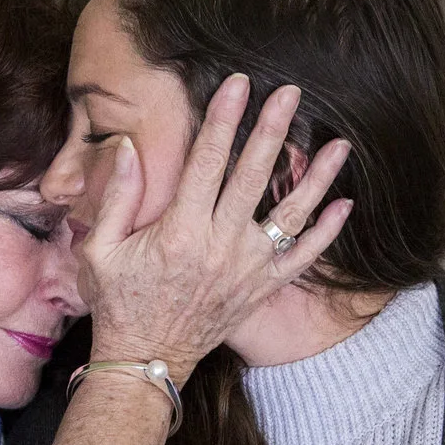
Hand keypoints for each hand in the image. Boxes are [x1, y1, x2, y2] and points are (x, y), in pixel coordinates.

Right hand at [76, 74, 351, 382]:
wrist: (145, 360)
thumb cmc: (118, 303)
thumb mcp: (99, 250)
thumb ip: (117, 197)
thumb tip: (128, 147)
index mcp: (180, 230)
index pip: (207, 161)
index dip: (224, 118)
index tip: (238, 85)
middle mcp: (220, 245)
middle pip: (253, 175)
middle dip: (273, 129)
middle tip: (291, 93)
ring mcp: (247, 268)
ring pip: (291, 214)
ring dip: (317, 177)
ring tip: (340, 144)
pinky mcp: (261, 288)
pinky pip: (302, 258)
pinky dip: (326, 232)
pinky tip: (345, 205)